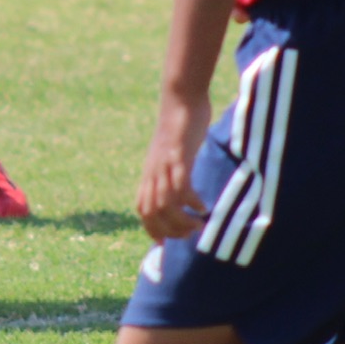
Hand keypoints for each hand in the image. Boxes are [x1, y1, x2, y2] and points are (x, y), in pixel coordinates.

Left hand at [135, 91, 211, 240]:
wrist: (180, 99)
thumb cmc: (180, 128)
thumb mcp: (172, 155)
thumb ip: (172, 173)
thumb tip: (180, 192)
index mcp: (149, 174)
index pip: (142, 210)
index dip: (152, 230)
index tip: (166, 244)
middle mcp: (153, 172)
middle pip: (151, 213)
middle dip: (169, 231)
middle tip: (189, 234)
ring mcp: (164, 164)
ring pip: (164, 204)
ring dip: (180, 220)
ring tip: (197, 225)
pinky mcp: (178, 155)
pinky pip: (180, 184)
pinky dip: (190, 200)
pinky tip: (202, 205)